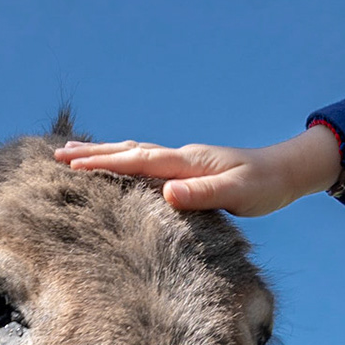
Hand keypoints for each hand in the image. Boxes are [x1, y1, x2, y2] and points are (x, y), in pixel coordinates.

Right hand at [53, 124, 341, 216]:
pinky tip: (118, 165)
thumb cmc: (265, 186)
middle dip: (93, 153)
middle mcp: (181, 157)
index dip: (104, 163)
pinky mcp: (188, 171)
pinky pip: (146, 162)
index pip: (137, 161)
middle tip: (58, 155)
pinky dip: (124, 160)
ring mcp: (183, 162)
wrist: (286, 172)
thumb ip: (203, 194)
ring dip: (105, 153)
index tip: (72, 164)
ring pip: (135, 153)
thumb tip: (166, 194)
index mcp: (186, 162)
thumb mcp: (238, 193)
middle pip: (129, 151)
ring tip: (75, 154)